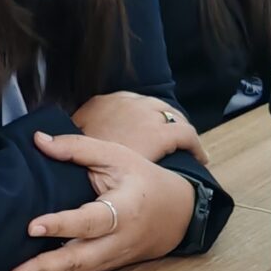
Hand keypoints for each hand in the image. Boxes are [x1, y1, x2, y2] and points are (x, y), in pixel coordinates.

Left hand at [8, 131, 197, 270]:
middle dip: (45, 269)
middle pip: (80, 259)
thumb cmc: (142, 179)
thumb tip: (38, 140)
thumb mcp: (116, 155)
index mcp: (124, 210)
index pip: (90, 221)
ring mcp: (111, 258)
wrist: (176, 214)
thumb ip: (77, 148)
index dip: (61, 225)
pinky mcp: (104, 266)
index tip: (31, 227)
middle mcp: (117, 240)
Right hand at [72, 91, 199, 163]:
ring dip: (180, 130)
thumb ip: (78, 136)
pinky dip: (195, 146)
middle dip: (164, 119)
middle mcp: (126, 103)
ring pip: (173, 116)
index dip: (141, 114)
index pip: (128, 101)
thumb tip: (73, 141)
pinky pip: (186, 135)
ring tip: (185, 146)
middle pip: (154, 105)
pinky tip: (199, 158)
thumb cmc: (75, 160)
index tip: (146, 126)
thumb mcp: (71, 141)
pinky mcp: (161, 134)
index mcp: (102, 103)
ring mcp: (144, 116)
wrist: (85, 169)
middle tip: (170, 137)